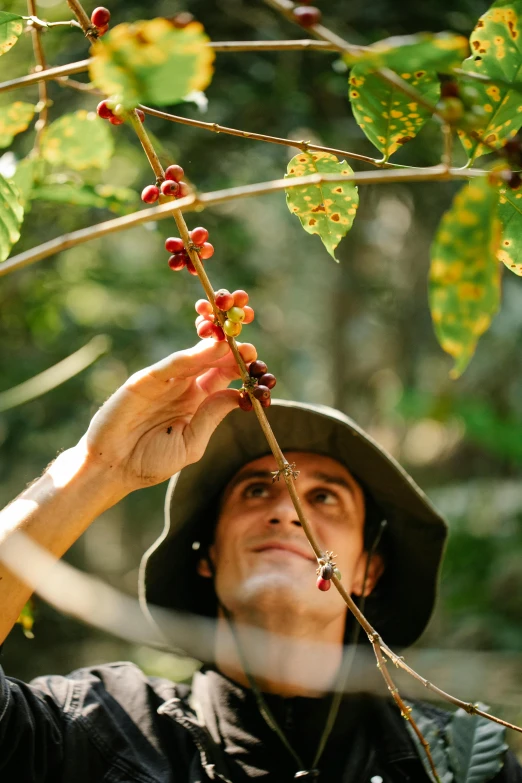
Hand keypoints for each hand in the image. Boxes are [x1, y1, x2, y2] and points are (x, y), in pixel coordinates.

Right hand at [78, 339, 255, 494]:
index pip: (224, 377)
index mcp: (198, 402)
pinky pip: (169, 366)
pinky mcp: (144, 381)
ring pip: (193, 359)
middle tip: (250, 350)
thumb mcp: (190, 445)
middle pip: (212, 362)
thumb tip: (238, 395)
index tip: (260, 367)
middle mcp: (183, 387)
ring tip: (232, 342)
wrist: (113, 469)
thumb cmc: (151, 462)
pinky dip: (188, 356)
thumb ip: (211, 418)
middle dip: (231, 353)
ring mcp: (164, 382)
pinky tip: (206, 350)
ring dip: (213, 348)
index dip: (241, 369)